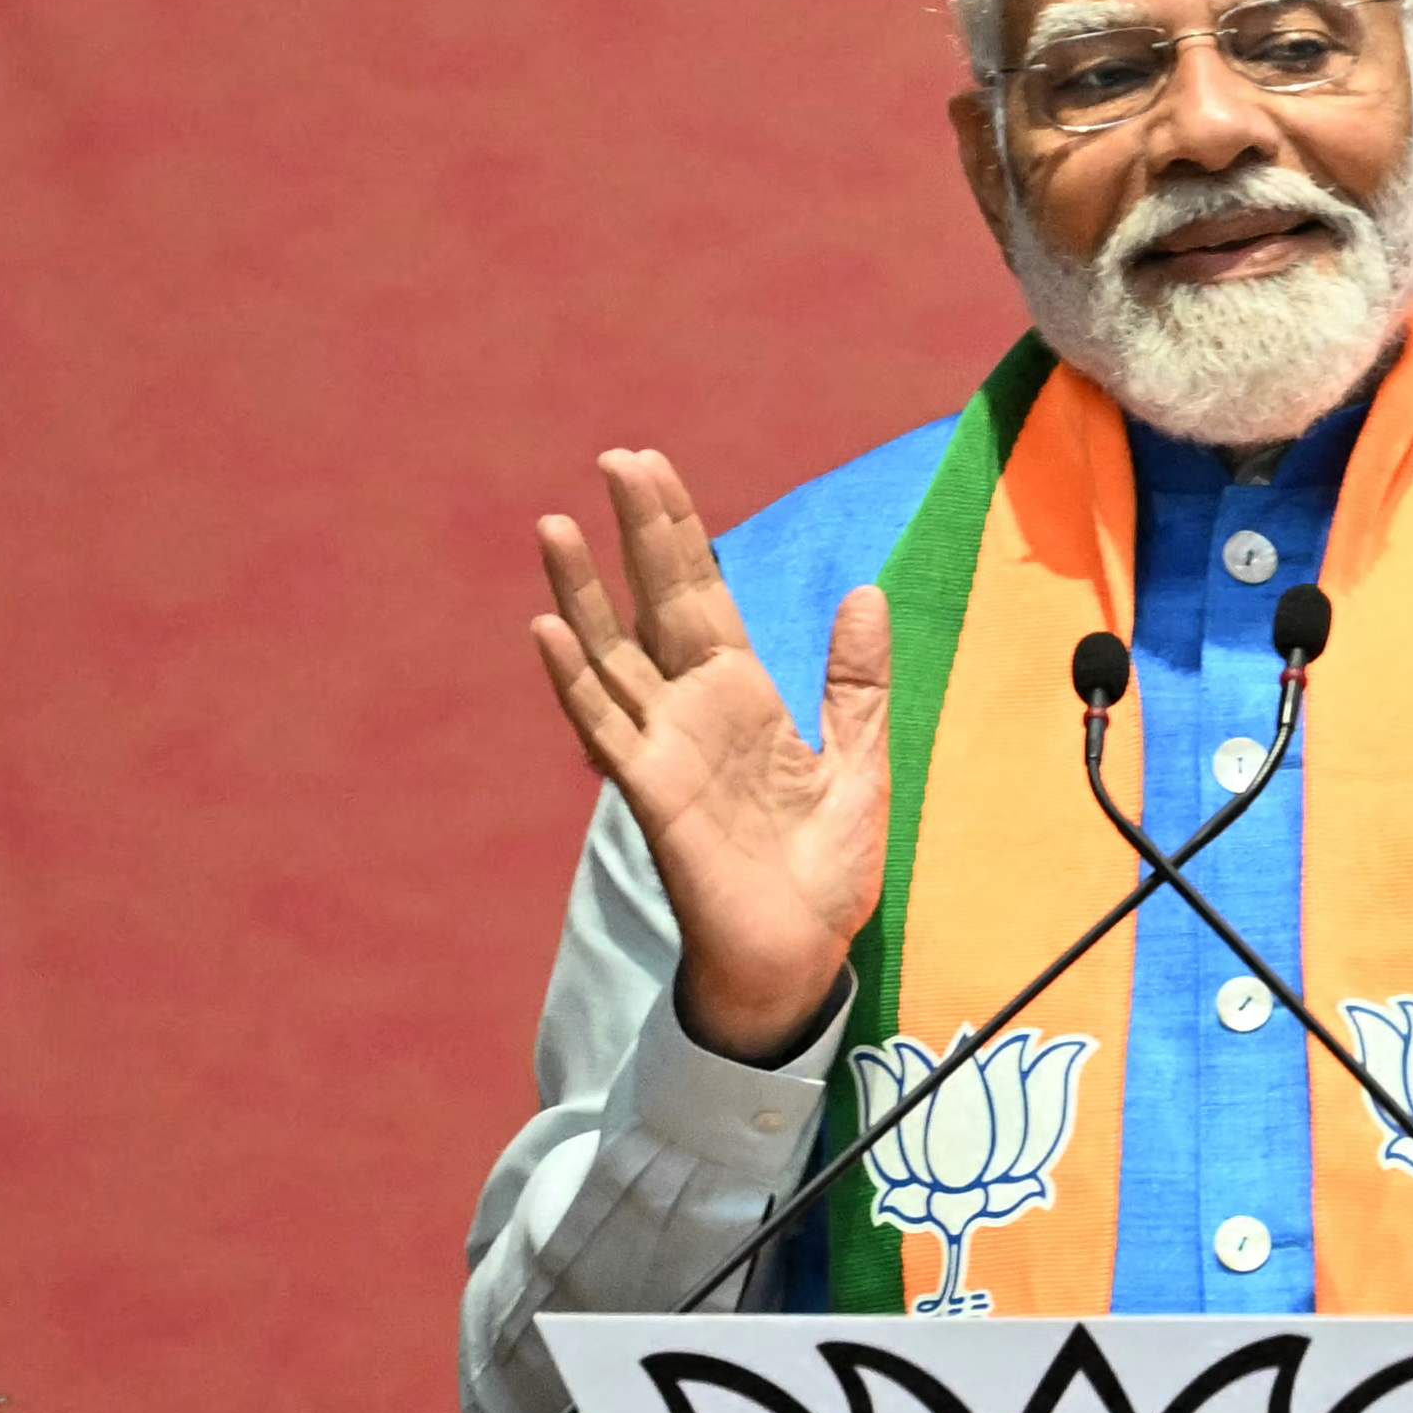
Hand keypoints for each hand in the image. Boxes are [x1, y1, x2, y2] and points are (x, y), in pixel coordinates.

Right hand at [526, 446, 887, 1061]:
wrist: (802, 955)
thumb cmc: (821, 867)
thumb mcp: (861, 758)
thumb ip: (858, 680)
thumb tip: (864, 593)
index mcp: (741, 695)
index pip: (704, 594)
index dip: (680, 532)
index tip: (652, 467)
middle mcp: (691, 710)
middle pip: (656, 602)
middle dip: (639, 533)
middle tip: (618, 457)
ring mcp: (663, 748)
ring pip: (611, 654)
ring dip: (583, 591)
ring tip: (555, 524)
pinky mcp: (652, 794)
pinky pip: (605, 727)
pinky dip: (575, 678)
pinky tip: (548, 629)